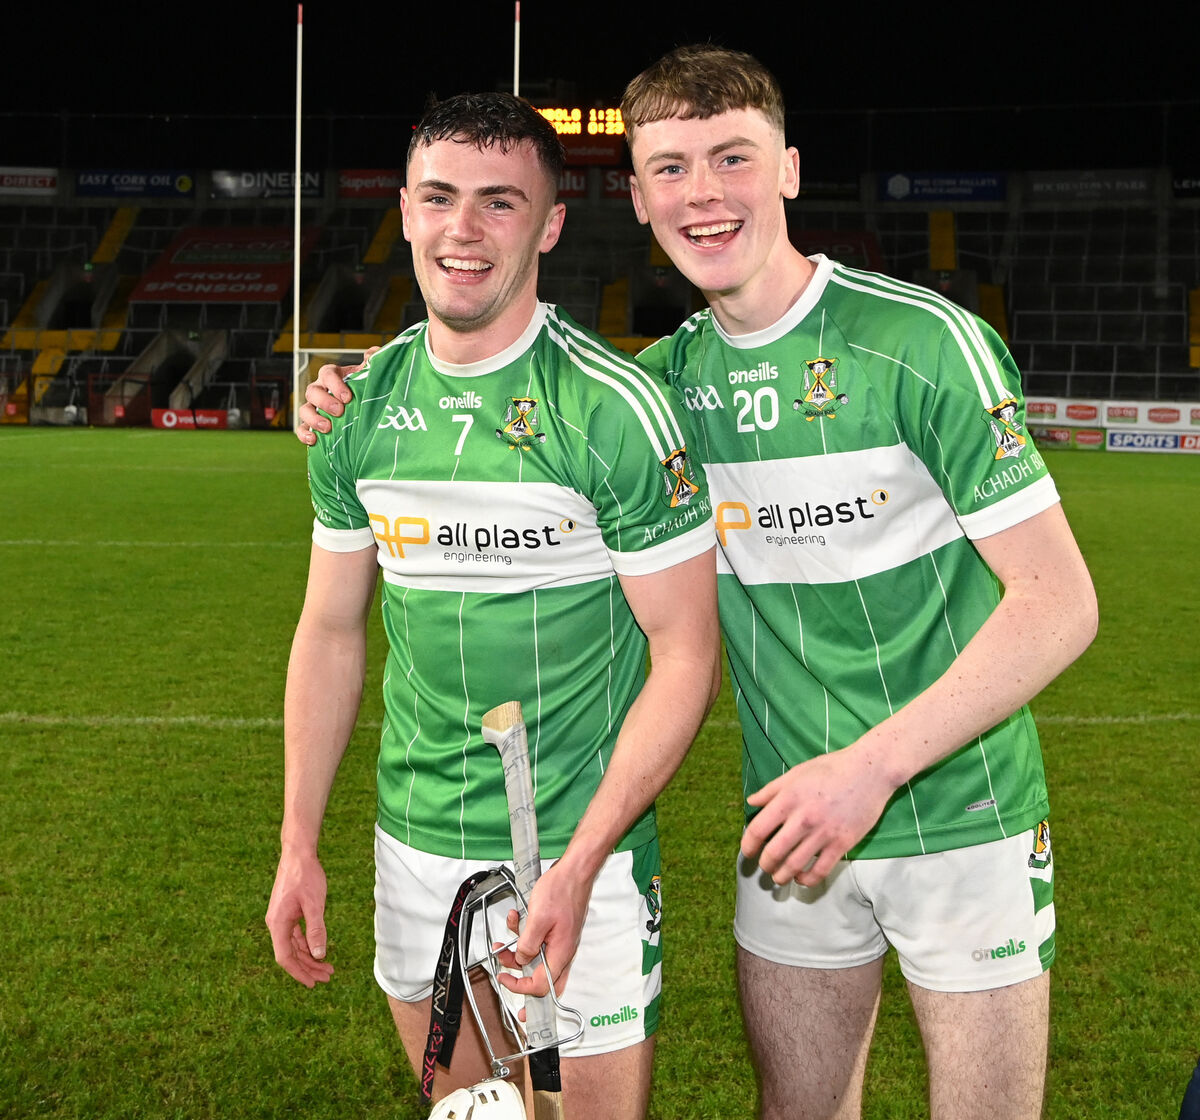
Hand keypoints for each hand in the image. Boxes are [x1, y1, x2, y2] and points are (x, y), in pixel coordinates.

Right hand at [265, 850, 334, 987]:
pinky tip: (319, 949)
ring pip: (293, 945)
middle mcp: (276, 924)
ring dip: (309, 957)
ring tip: (327, 967)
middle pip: (290, 954)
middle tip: (327, 977)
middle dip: (308, 967)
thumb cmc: (306, 876)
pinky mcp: (287, 912)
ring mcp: (281, 918)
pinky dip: (306, 944)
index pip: (285, 958)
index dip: (299, 973)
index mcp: (278, 924)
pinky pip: (295, 935)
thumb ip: (316, 930)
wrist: (298, 854)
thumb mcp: (314, 904)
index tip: (313, 983)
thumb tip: (319, 955)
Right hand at [294, 347, 378, 445]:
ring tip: (327, 428)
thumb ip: (372, 361)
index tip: (347, 397)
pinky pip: (302, 429)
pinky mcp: (311, 425)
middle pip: (312, 391)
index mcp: (332, 376)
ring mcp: (314, 408)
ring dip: (313, 419)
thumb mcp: (369, 375)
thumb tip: (372, 352)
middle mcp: (320, 390)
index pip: (327, 373)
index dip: (335, 384)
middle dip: (324, 402)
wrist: (364, 407)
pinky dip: (304, 434)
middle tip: (339, 411)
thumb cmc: (364, 389)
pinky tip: (313, 440)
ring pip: (304, 410)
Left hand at [494, 860, 591, 1000]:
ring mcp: (561, 942)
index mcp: (560, 953)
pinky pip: (539, 943)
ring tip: (504, 942)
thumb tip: (521, 960)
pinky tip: (518, 921)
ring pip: (538, 960)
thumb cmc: (561, 890)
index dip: (520, 987)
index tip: (505, 978)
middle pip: (543, 980)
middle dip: (521, 978)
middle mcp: (563, 951)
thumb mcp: (537, 918)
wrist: (574, 872)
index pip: (541, 986)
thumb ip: (527, 944)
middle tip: (505, 973)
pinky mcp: (558, 932)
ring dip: (519, 953)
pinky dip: (525, 936)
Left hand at [740, 745, 898, 886]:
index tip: (747, 852)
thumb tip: (751, 802)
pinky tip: (801, 878)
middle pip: (773, 852)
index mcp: (788, 798)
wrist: (870, 771)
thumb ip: (771, 790)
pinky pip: (820, 870)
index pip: (758, 829)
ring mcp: (823, 833)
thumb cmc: (831, 768)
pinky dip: (807, 880)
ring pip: (794, 865)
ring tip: (779, 877)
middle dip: (765, 865)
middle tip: (764, 867)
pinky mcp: (842, 843)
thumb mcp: (796, 772)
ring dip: (782, 876)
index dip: (748, 845)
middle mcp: (803, 818)